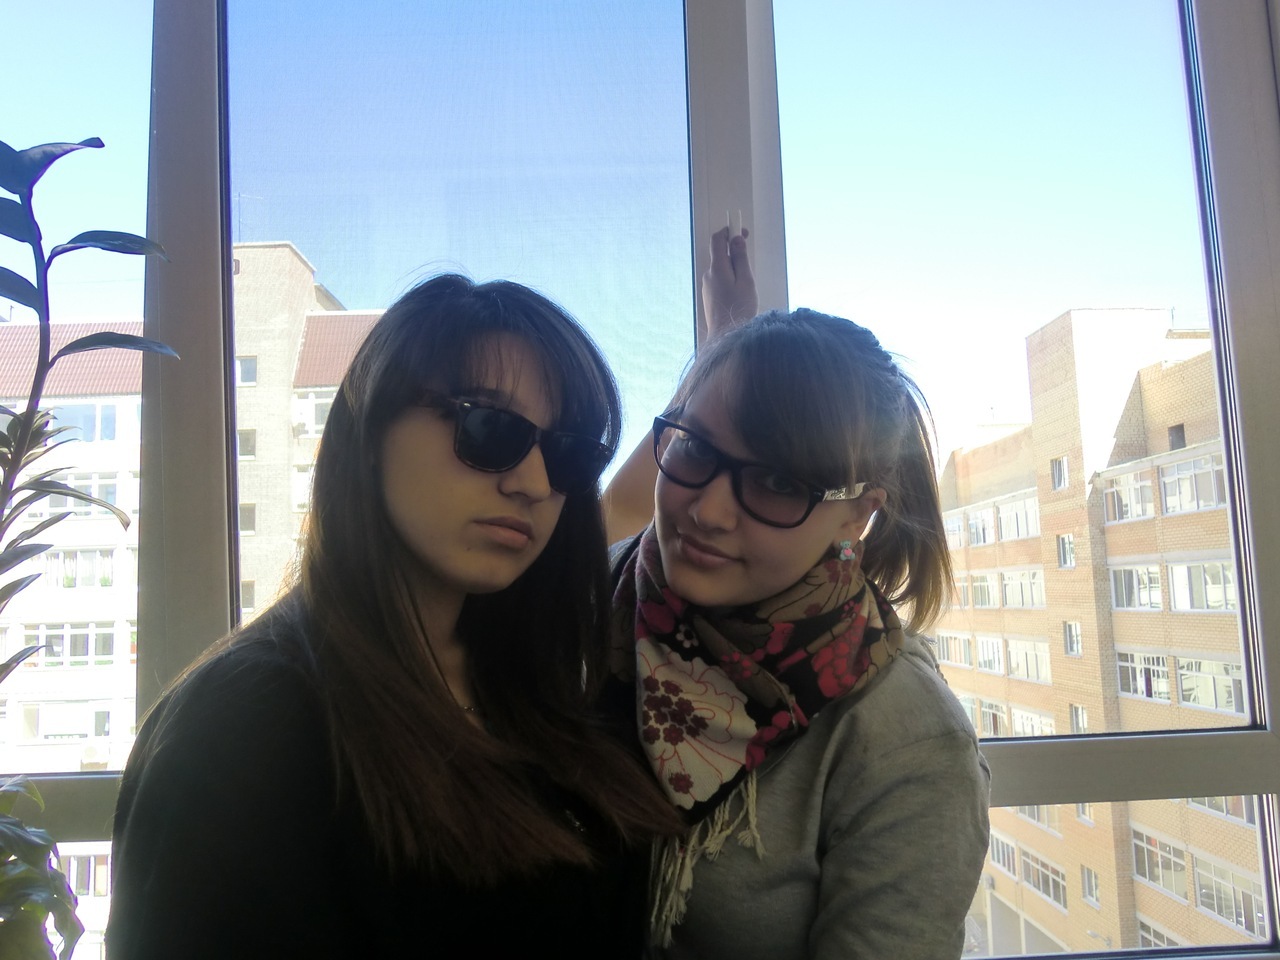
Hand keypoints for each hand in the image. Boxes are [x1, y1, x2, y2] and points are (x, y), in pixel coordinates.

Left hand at [701, 225, 756, 341]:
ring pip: (721, 268)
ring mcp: (707, 286)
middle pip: (720, 254)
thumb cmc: (739, 308)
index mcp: (717, 268)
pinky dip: (730, 278)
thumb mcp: (745, 281)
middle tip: (749, 255)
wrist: (726, 335)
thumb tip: (736, 239)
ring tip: (747, 283)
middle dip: (734, 250)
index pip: (718, 240)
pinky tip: (740, 293)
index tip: (742, 231)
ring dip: (734, 267)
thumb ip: (740, 258)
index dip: (729, 231)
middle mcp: (709, 274)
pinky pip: (720, 280)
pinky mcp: (709, 296)